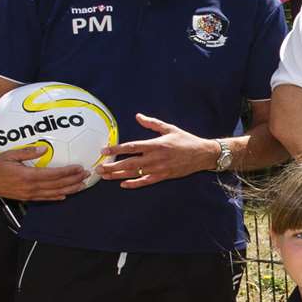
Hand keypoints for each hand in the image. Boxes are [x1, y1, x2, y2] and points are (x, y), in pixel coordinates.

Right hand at [0, 143, 88, 200]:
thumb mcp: (9, 154)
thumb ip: (27, 152)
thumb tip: (43, 149)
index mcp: (27, 176)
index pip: (53, 175)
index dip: (68, 172)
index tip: (79, 167)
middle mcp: (30, 187)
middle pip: (57, 185)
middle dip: (73, 180)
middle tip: (86, 175)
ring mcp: (28, 194)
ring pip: (53, 194)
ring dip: (69, 190)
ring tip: (81, 186)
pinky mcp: (24, 197)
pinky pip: (43, 198)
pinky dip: (55, 197)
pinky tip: (63, 196)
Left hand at [99, 113, 216, 187]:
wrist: (202, 154)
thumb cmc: (186, 140)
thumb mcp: (169, 128)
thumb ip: (152, 123)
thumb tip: (138, 116)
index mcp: (156, 144)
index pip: (132, 147)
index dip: (116, 149)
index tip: (104, 151)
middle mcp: (156, 157)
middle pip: (129, 163)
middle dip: (112, 166)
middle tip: (99, 168)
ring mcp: (159, 168)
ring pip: (135, 173)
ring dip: (119, 175)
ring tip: (106, 176)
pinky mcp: (164, 176)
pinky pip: (146, 181)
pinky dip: (134, 184)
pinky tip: (123, 184)